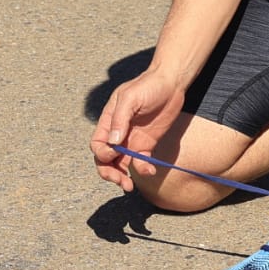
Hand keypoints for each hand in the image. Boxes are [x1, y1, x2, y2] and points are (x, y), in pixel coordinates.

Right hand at [89, 70, 185, 191]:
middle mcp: (117, 134)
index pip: (98, 144)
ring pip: (121, 165)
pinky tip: (150, 170)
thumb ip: (120, 120)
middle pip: (105, 159)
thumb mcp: (130, 98)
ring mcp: (132, 140)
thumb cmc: (147, 86)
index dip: (102, 154)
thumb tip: (112, 142)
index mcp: (108, 121)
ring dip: (122, 177)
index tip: (114, 154)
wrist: (171, 83)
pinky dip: (142, 169)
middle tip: (120, 182)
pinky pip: (140, 162)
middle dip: (109, 173)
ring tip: (130, 186)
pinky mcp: (147, 144)